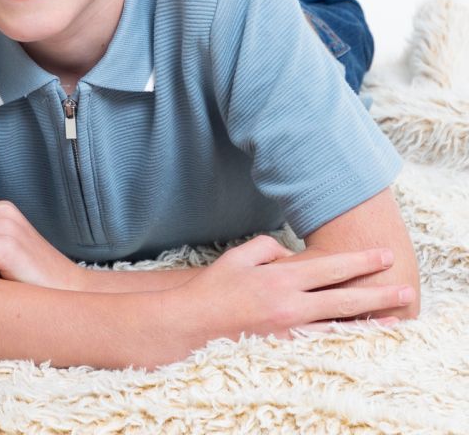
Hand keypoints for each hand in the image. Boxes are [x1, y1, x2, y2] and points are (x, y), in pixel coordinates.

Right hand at [179, 235, 410, 345]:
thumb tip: (293, 255)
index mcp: (279, 278)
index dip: (360, 261)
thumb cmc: (213, 289)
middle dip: (378, 291)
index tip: (382, 255)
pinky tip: (361, 338)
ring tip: (396, 318)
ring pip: (341, 325)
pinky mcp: (285, 349)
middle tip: (405, 287)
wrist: (191, 325)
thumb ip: (269, 247)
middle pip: (345, 297)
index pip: (330, 267)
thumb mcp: (238, 256)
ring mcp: (289, 331)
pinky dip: (345, 341)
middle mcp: (290, 305)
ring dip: (371, 322)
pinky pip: (323, 345)